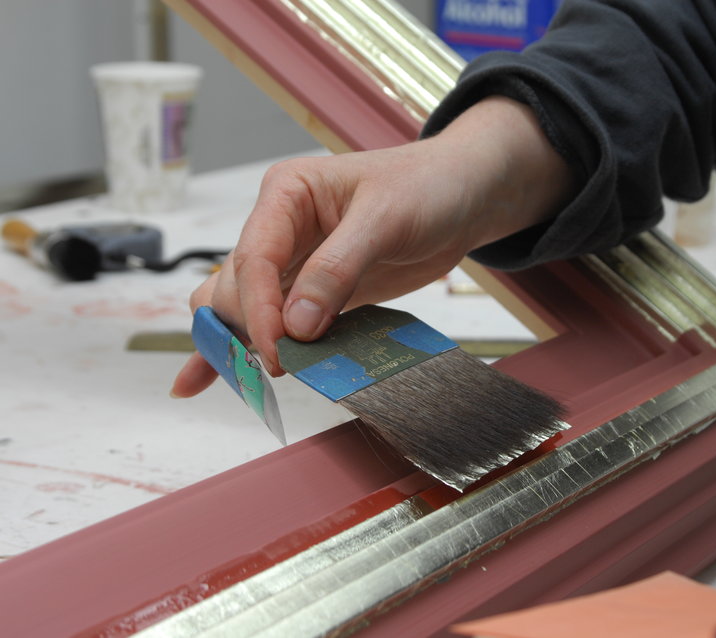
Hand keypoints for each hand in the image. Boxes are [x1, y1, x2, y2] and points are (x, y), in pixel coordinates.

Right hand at [171, 97, 574, 397]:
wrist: (462, 196)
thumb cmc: (426, 187)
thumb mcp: (385, 218)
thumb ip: (337, 268)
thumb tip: (296, 324)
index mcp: (286, 193)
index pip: (254, 257)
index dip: (259, 308)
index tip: (276, 349)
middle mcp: (281, 228)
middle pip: (239, 286)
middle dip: (251, 328)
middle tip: (282, 366)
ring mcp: (297, 263)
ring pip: (248, 308)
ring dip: (247, 342)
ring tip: (257, 378)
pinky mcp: (317, 293)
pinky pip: (281, 323)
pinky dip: (262, 347)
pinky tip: (228, 375)